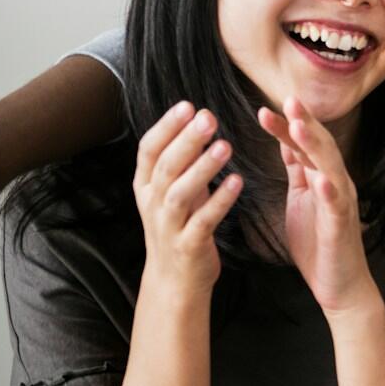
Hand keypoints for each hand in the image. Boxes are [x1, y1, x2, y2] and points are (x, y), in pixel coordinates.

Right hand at [133, 102, 242, 292]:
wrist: (175, 280)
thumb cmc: (180, 225)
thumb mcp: (173, 190)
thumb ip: (182, 160)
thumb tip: (197, 120)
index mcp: (145, 185)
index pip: (149, 149)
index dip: (166, 126)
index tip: (188, 105)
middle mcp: (152, 203)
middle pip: (165, 166)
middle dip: (186, 140)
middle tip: (209, 117)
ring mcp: (168, 225)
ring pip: (180, 192)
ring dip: (202, 168)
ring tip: (225, 146)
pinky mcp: (189, 245)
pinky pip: (204, 221)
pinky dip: (220, 201)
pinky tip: (238, 182)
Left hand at [257, 98, 375, 315]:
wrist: (340, 284)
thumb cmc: (319, 245)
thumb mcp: (301, 200)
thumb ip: (297, 171)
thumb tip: (286, 142)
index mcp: (321, 178)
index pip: (303, 145)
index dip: (287, 126)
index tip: (264, 108)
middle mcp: (336, 184)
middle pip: (320, 147)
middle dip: (304, 123)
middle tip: (287, 100)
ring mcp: (342, 203)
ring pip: (330, 167)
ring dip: (315, 146)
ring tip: (298, 125)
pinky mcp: (342, 226)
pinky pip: (337, 205)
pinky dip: (330, 190)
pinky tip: (321, 178)